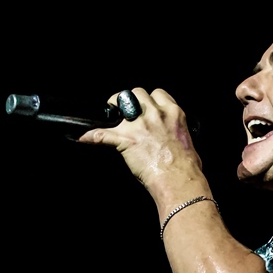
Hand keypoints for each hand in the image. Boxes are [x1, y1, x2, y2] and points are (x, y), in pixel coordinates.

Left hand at [78, 88, 201, 191]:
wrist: (179, 180)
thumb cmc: (187, 167)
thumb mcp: (187, 141)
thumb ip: (176, 133)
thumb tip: (174, 140)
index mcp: (173, 113)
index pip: (157, 94)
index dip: (150, 99)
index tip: (146, 106)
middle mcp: (155, 114)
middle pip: (136, 93)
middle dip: (130, 100)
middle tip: (126, 111)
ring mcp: (138, 125)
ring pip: (120, 101)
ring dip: (114, 108)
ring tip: (110, 115)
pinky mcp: (125, 139)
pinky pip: (102, 133)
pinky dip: (92, 135)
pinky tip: (86, 137)